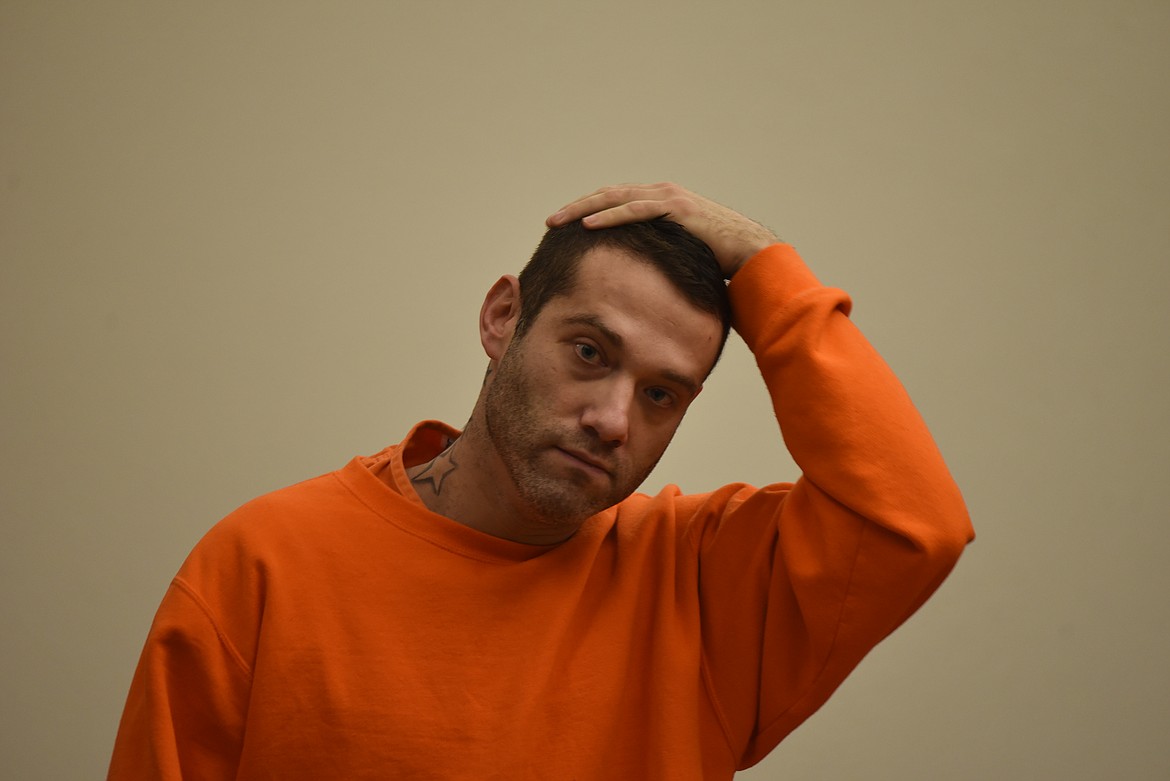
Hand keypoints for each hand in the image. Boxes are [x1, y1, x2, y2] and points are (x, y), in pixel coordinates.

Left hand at [546, 182, 778, 277]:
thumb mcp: (679, 258)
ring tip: (558, 221)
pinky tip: (587, 225)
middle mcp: (662, 194)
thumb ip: (658, 259)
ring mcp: (669, 198)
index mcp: (661, 203)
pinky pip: (635, 210)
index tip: (563, 226)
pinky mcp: (677, 209)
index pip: (615, 202)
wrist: (754, 256)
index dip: (588, 211)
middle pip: (608, 196)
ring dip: (583, 209)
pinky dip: (609, 216)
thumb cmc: (719, 263)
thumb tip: (639, 281)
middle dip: (577, 207)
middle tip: (550, 221)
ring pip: (615, 198)